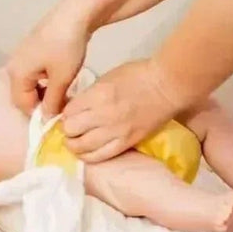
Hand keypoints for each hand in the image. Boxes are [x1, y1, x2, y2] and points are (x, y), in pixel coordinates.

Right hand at [7, 11, 90, 117]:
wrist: (76, 14)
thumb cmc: (66, 48)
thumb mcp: (61, 79)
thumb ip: (52, 102)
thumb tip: (47, 119)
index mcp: (16, 73)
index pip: (23, 104)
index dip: (40, 114)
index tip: (59, 117)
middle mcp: (13, 64)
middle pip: (24, 94)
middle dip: (42, 103)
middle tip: (63, 107)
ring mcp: (22, 54)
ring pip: (30, 83)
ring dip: (45, 92)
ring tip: (65, 94)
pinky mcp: (32, 48)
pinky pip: (35, 71)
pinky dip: (46, 79)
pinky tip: (62, 78)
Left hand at [61, 58, 184, 162]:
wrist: (167, 86)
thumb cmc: (138, 75)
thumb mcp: (106, 78)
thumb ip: (89, 94)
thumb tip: (73, 108)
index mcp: (97, 95)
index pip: (68, 112)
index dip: (65, 114)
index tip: (69, 115)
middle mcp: (103, 114)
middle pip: (71, 130)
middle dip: (68, 129)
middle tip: (72, 128)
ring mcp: (115, 131)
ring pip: (82, 147)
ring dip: (74, 145)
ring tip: (76, 142)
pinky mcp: (127, 142)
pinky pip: (101, 156)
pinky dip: (89, 156)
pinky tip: (86, 152)